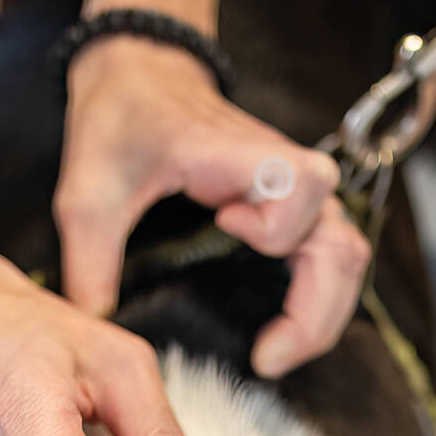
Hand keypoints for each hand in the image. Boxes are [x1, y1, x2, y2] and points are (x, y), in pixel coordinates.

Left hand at [55, 36, 369, 374]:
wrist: (141, 76)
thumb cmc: (123, 120)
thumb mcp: (89, 193)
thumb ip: (89, 264)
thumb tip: (97, 331)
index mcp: (241, 155)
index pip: (303, 188)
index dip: (274, 224)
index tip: (223, 227)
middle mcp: (284, 172)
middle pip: (343, 245)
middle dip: (315, 314)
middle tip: (267, 358)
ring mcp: (294, 192)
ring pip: (347, 257)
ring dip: (321, 313)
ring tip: (274, 353)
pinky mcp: (292, 208)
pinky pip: (329, 258)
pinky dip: (315, 302)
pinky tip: (276, 330)